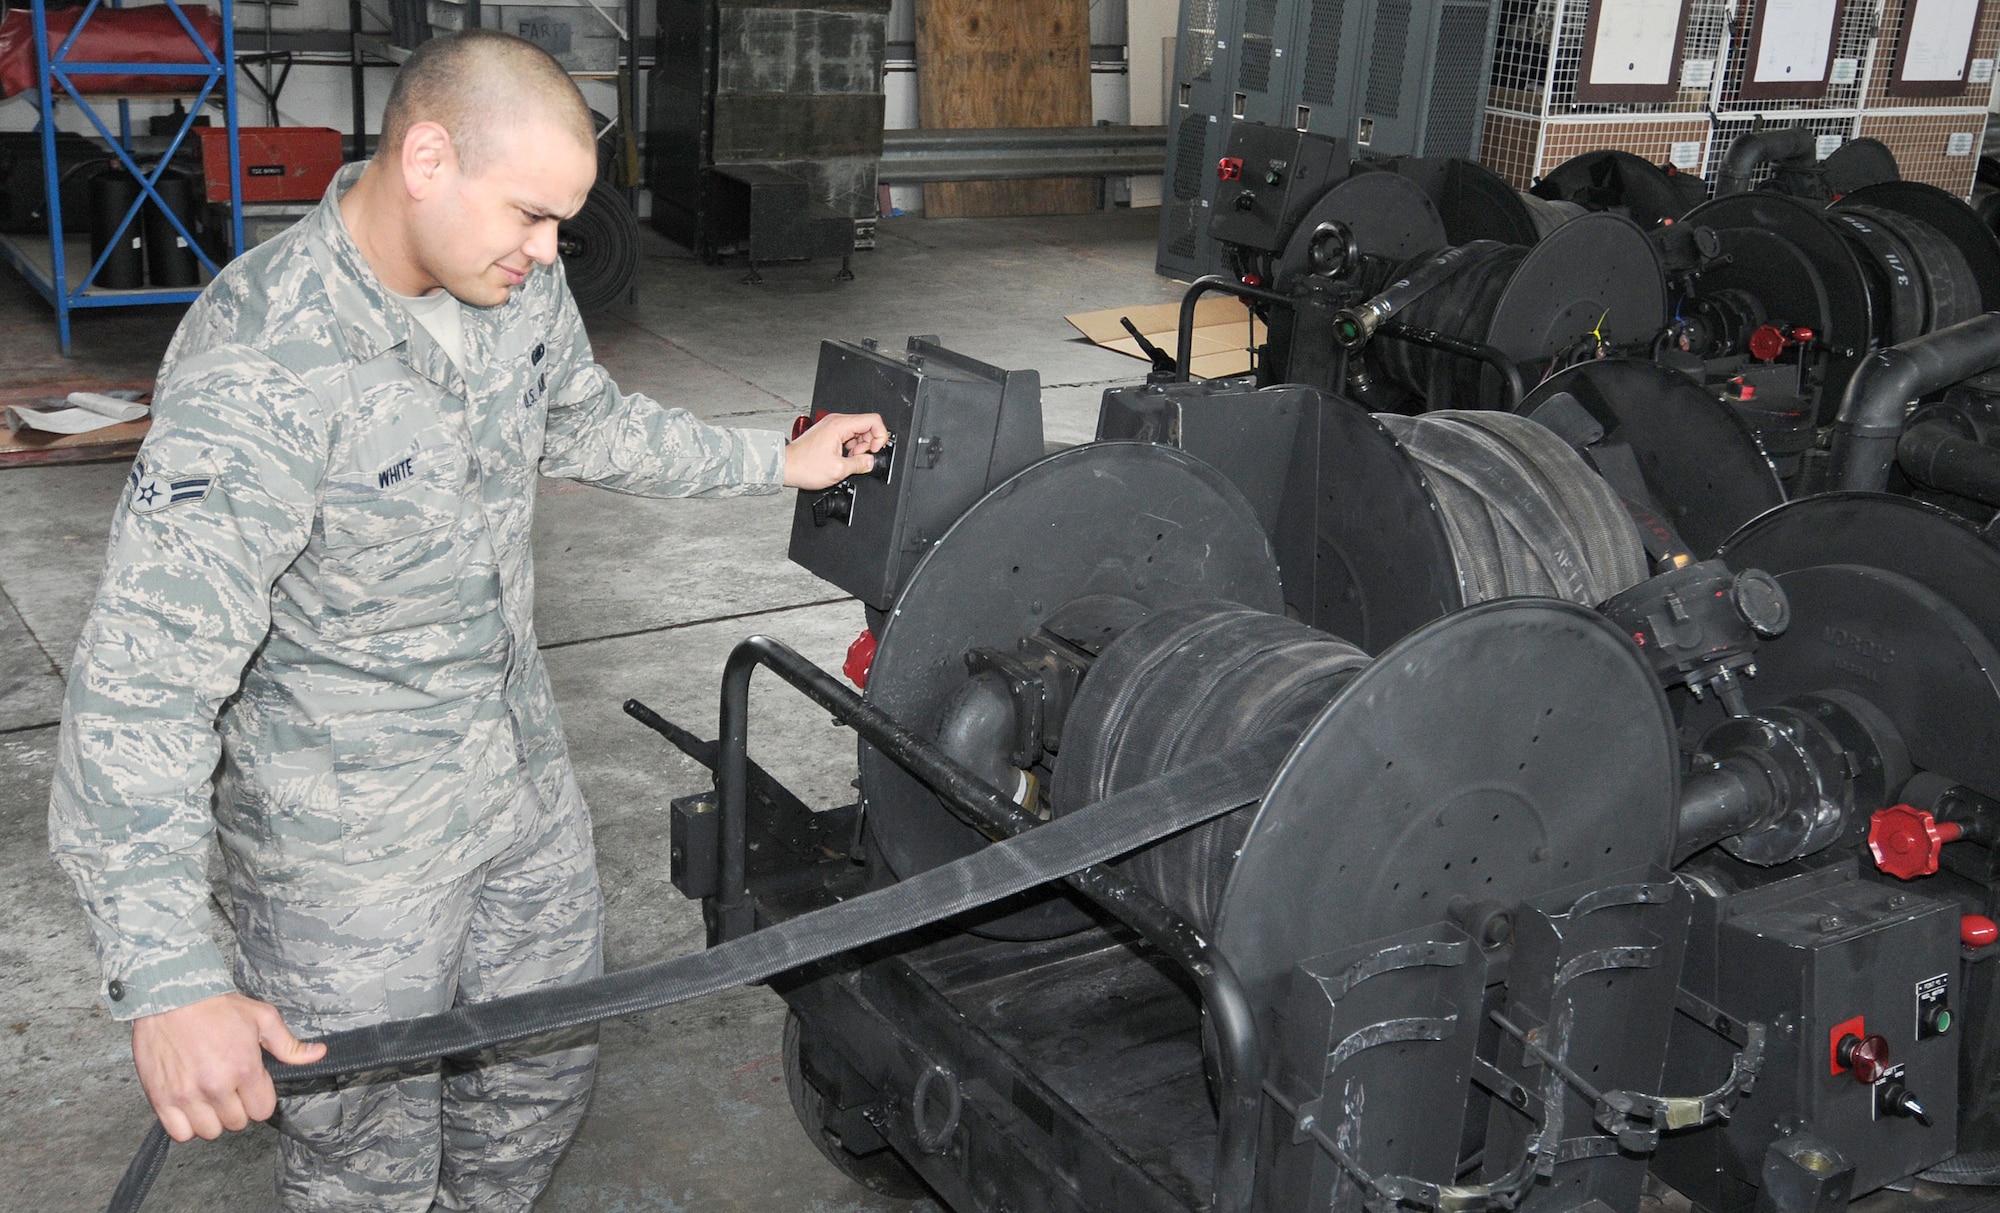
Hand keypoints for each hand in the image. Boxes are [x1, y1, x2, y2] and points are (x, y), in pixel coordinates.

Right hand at [131, 992, 326, 1141]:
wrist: (171, 997)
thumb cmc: (216, 1007)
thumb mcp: (262, 1017)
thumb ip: (289, 1044)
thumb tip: (318, 1054)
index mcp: (245, 1068)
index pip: (263, 1110)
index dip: (260, 1100)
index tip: (251, 1088)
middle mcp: (217, 1085)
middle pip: (237, 1123)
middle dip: (237, 1108)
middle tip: (229, 1089)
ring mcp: (187, 1094)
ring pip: (210, 1131)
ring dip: (212, 1118)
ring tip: (209, 1098)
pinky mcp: (161, 1098)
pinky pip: (180, 1133)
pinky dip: (186, 1126)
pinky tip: (190, 1106)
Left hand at [785, 412, 887, 489]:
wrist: (785, 466)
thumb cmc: (804, 466)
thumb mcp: (839, 470)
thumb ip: (860, 464)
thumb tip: (871, 461)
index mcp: (840, 425)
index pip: (874, 420)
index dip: (880, 436)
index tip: (875, 450)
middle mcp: (836, 421)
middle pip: (866, 425)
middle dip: (868, 444)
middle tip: (859, 458)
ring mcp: (831, 426)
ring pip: (858, 432)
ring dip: (859, 447)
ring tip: (848, 460)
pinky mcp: (828, 432)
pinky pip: (848, 436)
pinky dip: (850, 447)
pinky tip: (842, 458)